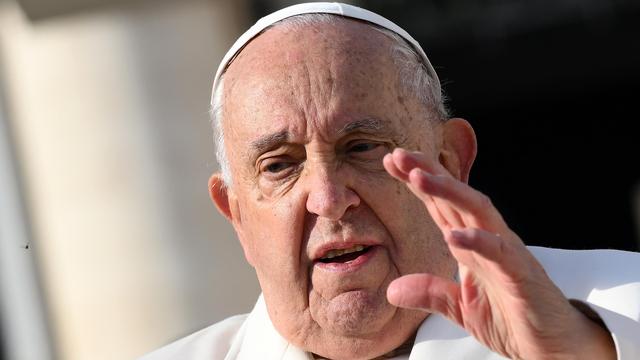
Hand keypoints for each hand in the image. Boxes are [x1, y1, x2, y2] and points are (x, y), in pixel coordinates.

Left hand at [383, 148, 614, 359]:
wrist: (553, 347)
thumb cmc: (513, 319)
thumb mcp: (460, 308)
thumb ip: (430, 293)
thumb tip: (392, 290)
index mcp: (470, 245)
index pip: (440, 205)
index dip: (417, 182)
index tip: (390, 161)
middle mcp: (487, 240)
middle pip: (455, 197)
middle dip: (427, 172)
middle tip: (398, 155)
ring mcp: (506, 253)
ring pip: (477, 211)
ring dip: (448, 191)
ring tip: (419, 176)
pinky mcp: (521, 274)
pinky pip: (500, 252)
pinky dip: (478, 241)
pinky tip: (453, 235)